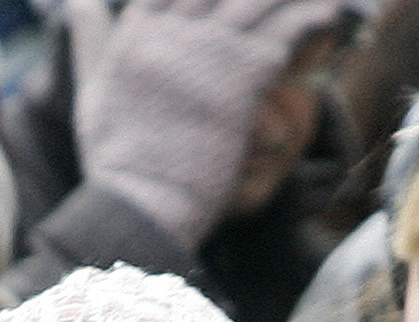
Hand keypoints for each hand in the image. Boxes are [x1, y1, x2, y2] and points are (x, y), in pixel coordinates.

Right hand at [68, 0, 354, 248]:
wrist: (142, 204)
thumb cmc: (116, 160)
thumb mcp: (91, 90)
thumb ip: (88, 39)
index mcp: (137, 33)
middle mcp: (173, 32)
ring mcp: (209, 51)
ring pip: (256, 0)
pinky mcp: (242, 78)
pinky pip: (285, 32)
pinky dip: (310, 16)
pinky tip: (330, 10)